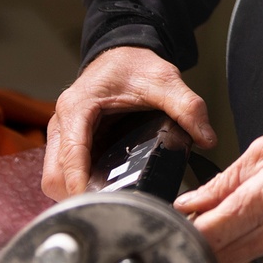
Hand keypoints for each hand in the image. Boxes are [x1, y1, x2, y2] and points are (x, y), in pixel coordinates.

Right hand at [42, 46, 215, 200]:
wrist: (122, 53)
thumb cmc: (135, 64)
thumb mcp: (164, 80)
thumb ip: (187, 107)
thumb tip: (207, 138)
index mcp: (78, 107)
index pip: (70, 154)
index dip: (79, 182)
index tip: (96, 203)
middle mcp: (62, 123)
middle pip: (55, 176)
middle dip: (77, 195)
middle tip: (111, 209)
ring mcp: (63, 135)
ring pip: (55, 179)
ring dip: (77, 194)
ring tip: (111, 203)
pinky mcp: (70, 143)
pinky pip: (66, 173)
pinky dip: (80, 186)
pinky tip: (105, 191)